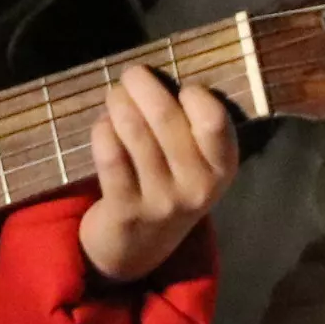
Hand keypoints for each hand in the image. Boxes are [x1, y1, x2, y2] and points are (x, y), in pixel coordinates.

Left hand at [78, 64, 241, 281]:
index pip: (214, 120)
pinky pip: (110, 155)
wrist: (139, 248)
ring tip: (115, 96)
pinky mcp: (126, 209)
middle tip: (131, 76)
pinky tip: (102, 126)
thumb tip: (161, 74)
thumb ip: (189, 126)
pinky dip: (102, 130)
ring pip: (134, 131)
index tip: (178, 89)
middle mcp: (198, 187)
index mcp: (222, 168)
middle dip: (143, 86)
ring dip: (118, 103)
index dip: (192, 94)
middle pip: (167, 117)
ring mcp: (162, 200)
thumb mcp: (195, 164)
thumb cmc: (168, 187)